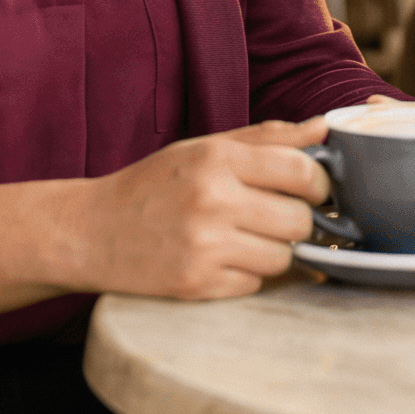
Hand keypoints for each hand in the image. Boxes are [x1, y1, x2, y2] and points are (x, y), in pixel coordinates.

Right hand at [71, 119, 329, 300]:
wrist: (91, 232)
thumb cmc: (153, 185)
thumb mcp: (202, 148)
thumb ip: (265, 138)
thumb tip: (323, 128)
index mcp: (216, 158)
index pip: (301, 170)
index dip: (320, 183)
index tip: (314, 189)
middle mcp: (212, 200)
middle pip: (300, 221)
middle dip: (300, 221)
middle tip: (281, 216)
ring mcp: (204, 246)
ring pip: (283, 258)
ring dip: (275, 251)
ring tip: (248, 238)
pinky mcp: (196, 285)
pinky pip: (255, 285)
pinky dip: (249, 275)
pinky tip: (224, 259)